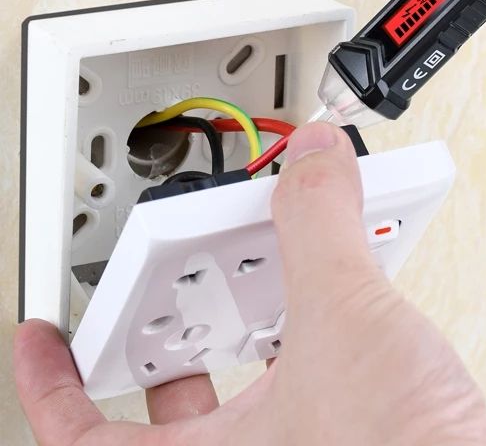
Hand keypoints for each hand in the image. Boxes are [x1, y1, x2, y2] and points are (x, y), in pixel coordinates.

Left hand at [15, 123, 485, 445]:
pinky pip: (312, 372)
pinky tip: (347, 291)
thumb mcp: (344, 319)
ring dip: (257, 316)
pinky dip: (316, 325)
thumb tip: (312, 157)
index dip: (53, 384)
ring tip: (270, 264)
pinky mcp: (356, 432)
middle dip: (175, 326)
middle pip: (177, 399)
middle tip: (177, 280)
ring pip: (253, 381)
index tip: (41, 339)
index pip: (87, 438)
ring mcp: (309, 445)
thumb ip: (321, 225)